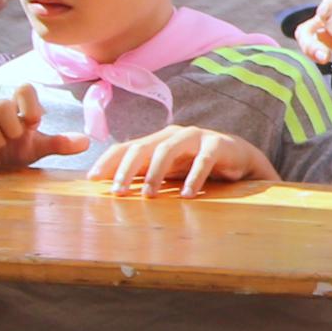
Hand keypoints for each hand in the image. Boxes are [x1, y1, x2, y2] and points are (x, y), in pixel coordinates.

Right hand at [0, 89, 58, 170]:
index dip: (31, 105)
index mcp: (16, 109)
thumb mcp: (36, 149)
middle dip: (11, 128)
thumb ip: (59, 144)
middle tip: (11, 142)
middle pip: (2, 104)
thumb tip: (86, 142)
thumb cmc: (10, 154)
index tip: (33, 124)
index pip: (24, 89)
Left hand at [86, 124, 277, 195]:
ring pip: (168, 149)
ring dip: (155, 173)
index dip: (108, 162)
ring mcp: (195, 137)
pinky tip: (187, 195)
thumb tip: (113, 189)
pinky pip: (203, 160)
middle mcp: (172, 135)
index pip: (126, 147)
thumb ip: (146, 175)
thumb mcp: (169, 172)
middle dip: (126, 169)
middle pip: (142, 147)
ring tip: (149, 195)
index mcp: (157, 140)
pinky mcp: (218, 145)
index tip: (92, 180)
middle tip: (117, 192)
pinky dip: (194, 177)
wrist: (240, 158)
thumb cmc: (198, 165)